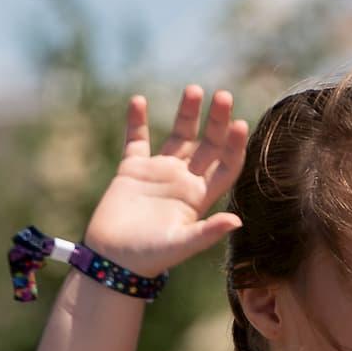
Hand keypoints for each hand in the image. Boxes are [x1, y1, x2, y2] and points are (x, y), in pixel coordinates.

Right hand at [82, 87, 249, 276]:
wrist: (112, 261)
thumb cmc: (149, 258)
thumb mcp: (181, 245)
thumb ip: (207, 232)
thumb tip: (237, 221)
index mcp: (200, 196)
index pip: (225, 165)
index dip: (234, 145)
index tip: (239, 123)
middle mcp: (184, 180)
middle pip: (207, 144)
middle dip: (216, 121)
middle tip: (223, 95)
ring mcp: (159, 173)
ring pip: (178, 136)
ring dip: (187, 114)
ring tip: (194, 90)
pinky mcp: (132, 170)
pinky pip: (136, 141)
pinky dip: (136, 121)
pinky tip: (138, 100)